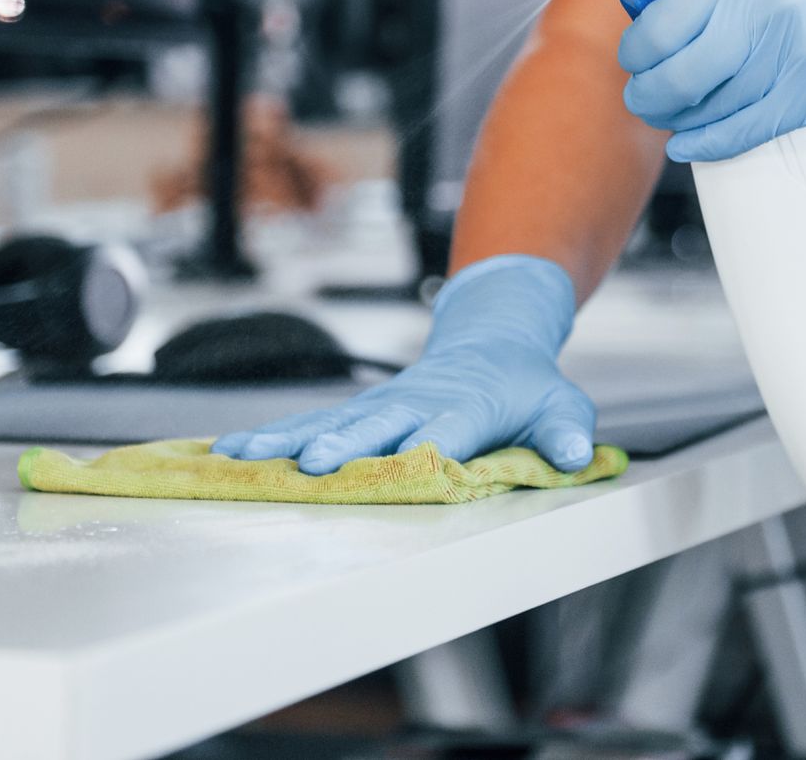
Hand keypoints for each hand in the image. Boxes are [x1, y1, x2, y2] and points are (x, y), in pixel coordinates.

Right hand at [210, 255, 594, 474]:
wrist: (492, 339)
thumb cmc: (527, 384)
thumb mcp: (561, 404)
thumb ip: (566, 431)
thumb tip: (578, 455)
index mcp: (466, 406)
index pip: (443, 431)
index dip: (422, 449)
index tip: (397, 466)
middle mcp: (415, 403)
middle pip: (374, 427)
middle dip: (343, 445)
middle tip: (312, 466)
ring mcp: (382, 406)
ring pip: (328, 422)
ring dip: (285, 441)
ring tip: (241, 458)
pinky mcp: (360, 412)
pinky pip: (310, 424)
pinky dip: (271, 438)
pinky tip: (228, 452)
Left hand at [617, 0, 805, 162]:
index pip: (660, 26)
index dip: (636, 54)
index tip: (633, 60)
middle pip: (680, 74)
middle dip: (648, 95)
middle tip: (642, 97)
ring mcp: (797, 47)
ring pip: (713, 106)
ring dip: (678, 119)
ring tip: (669, 114)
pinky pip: (748, 129)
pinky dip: (710, 143)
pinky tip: (688, 144)